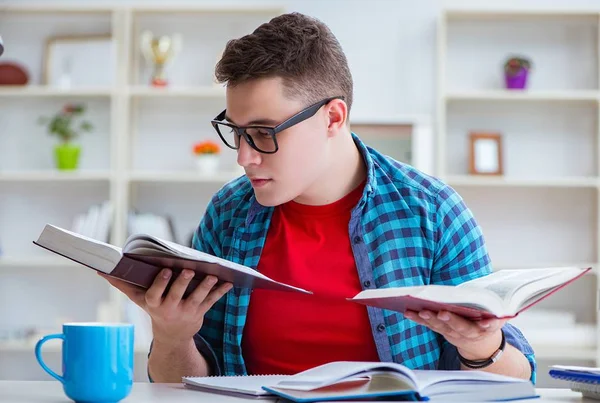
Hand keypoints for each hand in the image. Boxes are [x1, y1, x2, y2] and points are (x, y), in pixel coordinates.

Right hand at [98, 269, 232, 346]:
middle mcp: (170, 308)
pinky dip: (220, 292)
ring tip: (212, 276)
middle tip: (188, 270)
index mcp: (154, 304)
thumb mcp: (139, 299)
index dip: (160, 283)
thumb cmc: (154, 309)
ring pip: (197, 298)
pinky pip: (211, 301)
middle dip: (182, 283)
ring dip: (206, 287)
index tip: (164, 271)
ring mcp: (186, 311)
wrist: (171, 336)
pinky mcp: (200, 312)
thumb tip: (100, 271)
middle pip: (176, 295)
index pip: (155, 294)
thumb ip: (123, 285)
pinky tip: (228, 282)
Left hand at [404, 310, 505, 360]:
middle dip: (451, 320)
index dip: (487, 324)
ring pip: (440, 326)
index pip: (488, 326)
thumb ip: (497, 314)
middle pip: (460, 327)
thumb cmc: (488, 322)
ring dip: (429, 319)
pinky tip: (408, 312)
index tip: (485, 322)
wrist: (481, 346)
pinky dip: (418, 319)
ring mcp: (454, 333)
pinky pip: (429, 325)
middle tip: (442, 313)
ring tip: (419, 311)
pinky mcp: (442, 331)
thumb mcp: (497, 319)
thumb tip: (502, 306)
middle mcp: (468, 332)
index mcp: (485, 328)